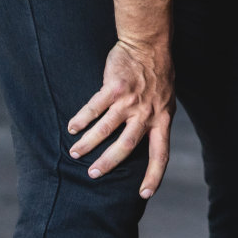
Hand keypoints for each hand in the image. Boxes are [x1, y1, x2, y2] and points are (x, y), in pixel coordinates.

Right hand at [67, 38, 175, 198]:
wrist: (149, 43)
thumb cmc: (157, 72)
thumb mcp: (165, 98)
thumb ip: (155, 117)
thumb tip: (145, 137)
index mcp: (162, 118)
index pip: (161, 153)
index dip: (154, 175)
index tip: (144, 194)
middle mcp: (147, 113)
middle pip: (127, 146)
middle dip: (108, 163)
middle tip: (93, 174)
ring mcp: (130, 101)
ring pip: (106, 129)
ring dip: (88, 143)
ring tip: (75, 153)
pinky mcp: (114, 88)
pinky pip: (94, 109)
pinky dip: (81, 120)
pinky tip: (72, 127)